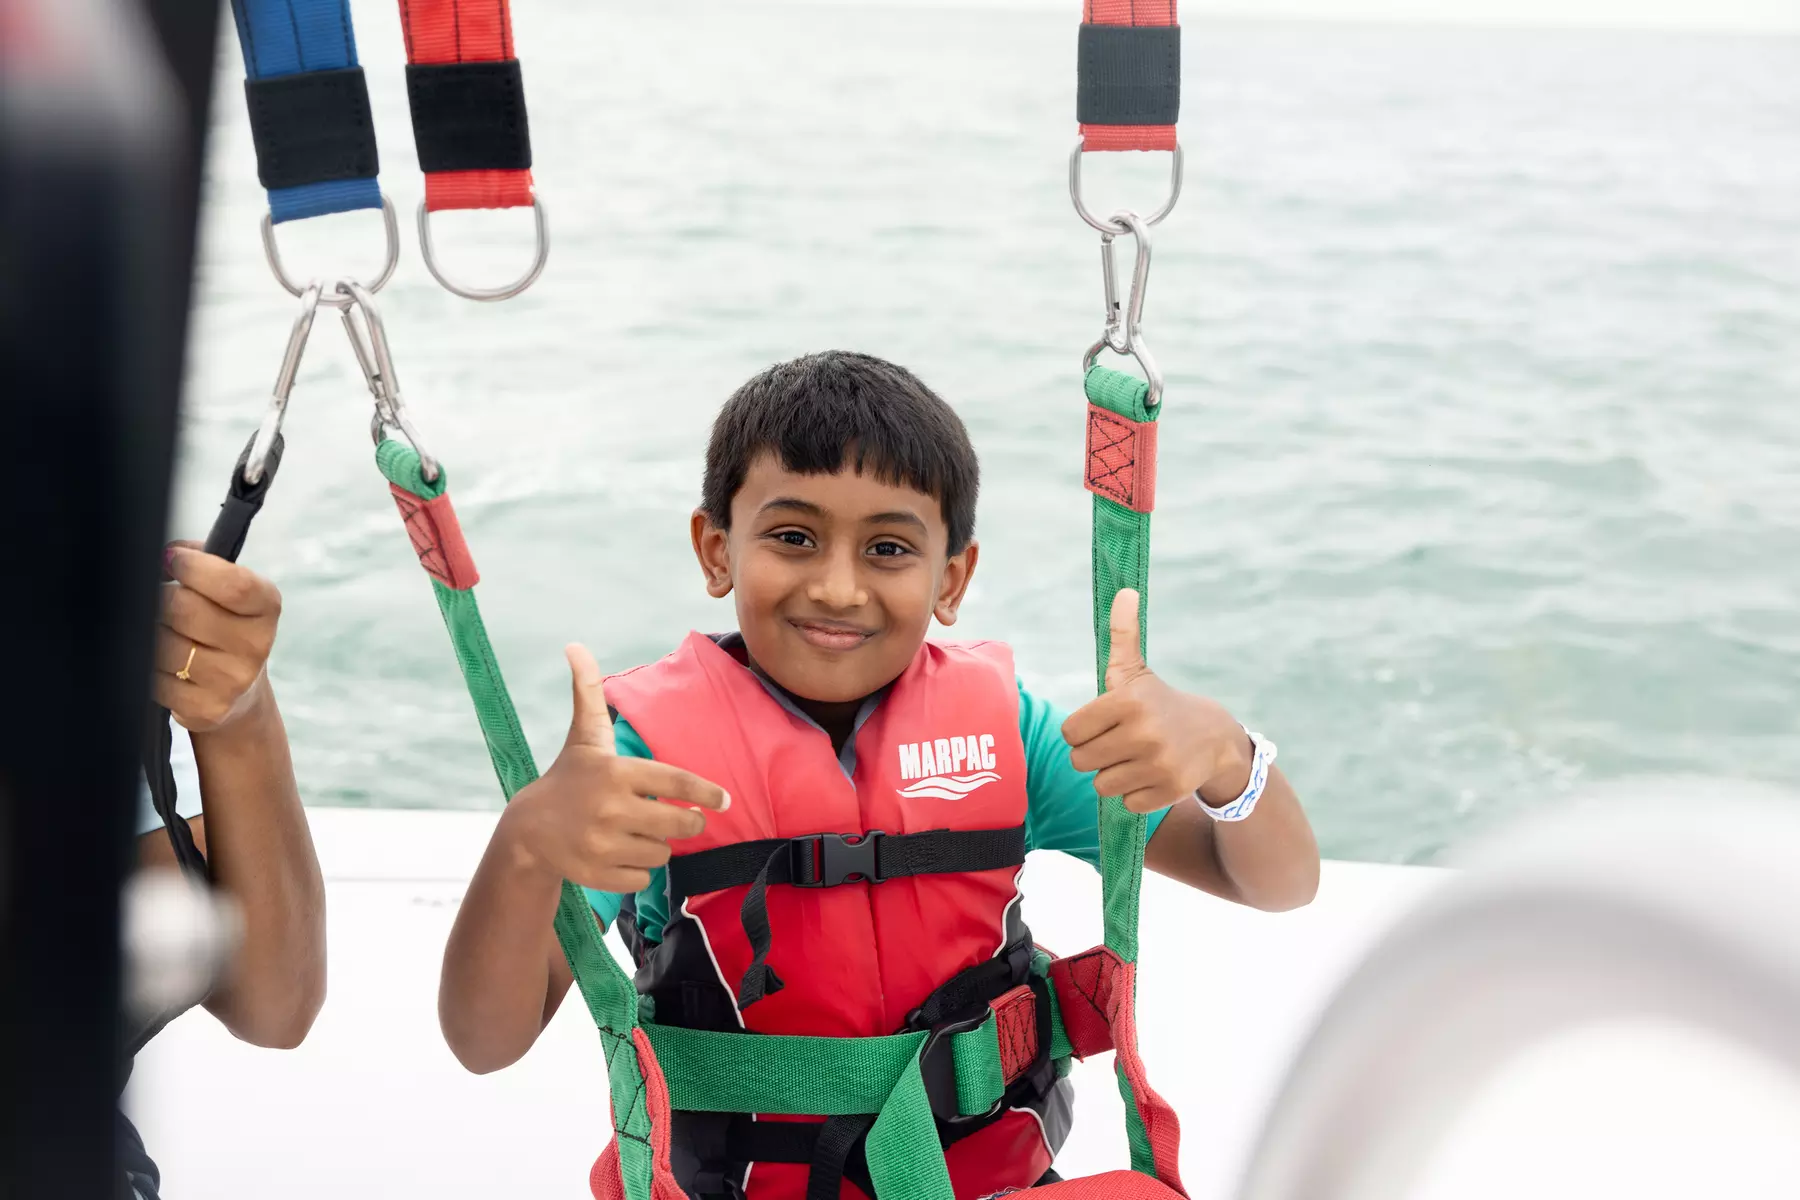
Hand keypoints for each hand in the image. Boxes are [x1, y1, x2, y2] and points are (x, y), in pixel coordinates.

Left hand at [155, 543, 282, 732]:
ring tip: (167, 634)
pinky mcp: (207, 709)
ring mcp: (234, 681)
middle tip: (165, 602)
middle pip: (185, 609)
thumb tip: (166, 555)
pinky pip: (155, 678)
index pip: (233, 585)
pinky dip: (150, 668)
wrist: (239, 690)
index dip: (194, 568)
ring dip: (154, 635)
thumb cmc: (222, 621)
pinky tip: (166, 665)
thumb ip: (201, 558)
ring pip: (163, 644)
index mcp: (267, 607)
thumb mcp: (227, 585)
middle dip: (163, 600)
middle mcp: (257, 646)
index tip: (172, 561)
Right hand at [499, 644, 730, 893]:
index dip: (705, 793)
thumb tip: (575, 645)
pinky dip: (639, 869)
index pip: (676, 782)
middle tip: (681, 818)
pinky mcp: (598, 874)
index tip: (724, 800)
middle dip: (688, 822)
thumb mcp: (583, 736)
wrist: (527, 830)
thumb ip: (588, 691)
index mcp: (615, 772)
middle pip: (679, 823)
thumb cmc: (567, 777)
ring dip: (657, 844)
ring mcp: (603, 844)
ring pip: (662, 852)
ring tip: (635, 831)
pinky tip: (620, 853)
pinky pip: (644, 877)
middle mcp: (610, 808)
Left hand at [1060, 589, 1253, 813]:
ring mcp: (1157, 764)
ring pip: (1101, 785)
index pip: (1071, 732)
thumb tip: (1123, 590)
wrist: (1215, 738)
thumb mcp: (1136, 671)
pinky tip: (1152, 775)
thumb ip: (1121, 635)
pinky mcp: (1168, 790)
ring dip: (1114, 775)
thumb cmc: (1160, 703)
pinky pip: (1126, 803)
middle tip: (1120, 743)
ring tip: (1136, 758)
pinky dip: (1136, 794)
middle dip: (1096, 754)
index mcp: (1127, 701)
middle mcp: (1143, 733)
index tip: (1104, 724)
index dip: (1083, 730)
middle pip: (1081, 761)